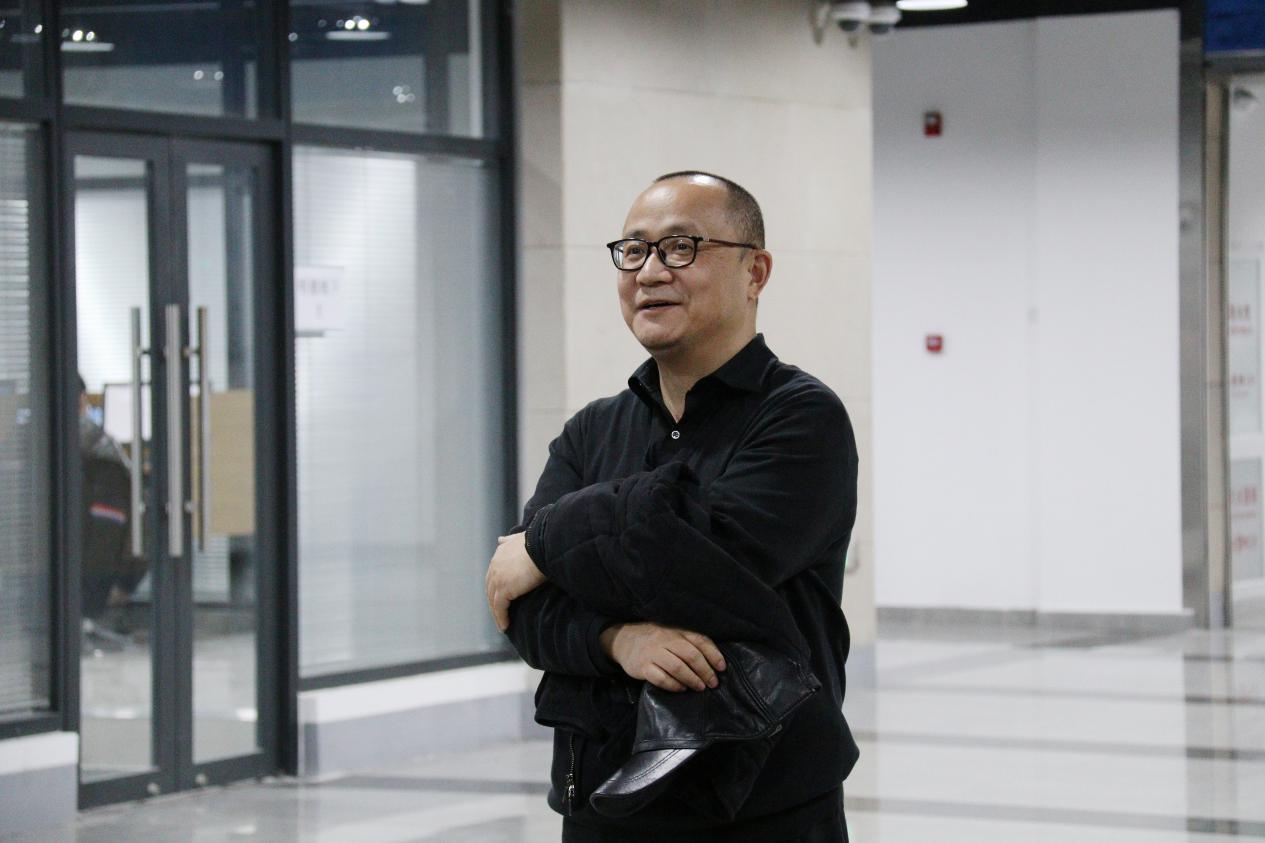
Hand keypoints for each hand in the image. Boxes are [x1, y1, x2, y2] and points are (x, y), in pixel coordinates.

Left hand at [485, 532, 546, 631]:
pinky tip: (505, 626)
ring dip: (497, 614)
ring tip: (503, 624)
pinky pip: (499, 609)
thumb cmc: (540, 542)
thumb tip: (500, 539)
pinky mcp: (504, 590)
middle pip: (491, 589)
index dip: (497, 586)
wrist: (545, 546)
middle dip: (494, 601)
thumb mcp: (521, 538)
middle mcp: (495, 566)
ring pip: (494, 601)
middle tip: (501, 614)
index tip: (502, 596)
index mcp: (500, 554)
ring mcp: (498, 579)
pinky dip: (501, 618)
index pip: (495, 574)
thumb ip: (510, 541)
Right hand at [601, 622, 725, 691]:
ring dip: (692, 679)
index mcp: (676, 631)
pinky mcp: (642, 667)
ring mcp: (653, 653)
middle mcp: (666, 640)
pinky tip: (681, 689)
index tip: (722, 668)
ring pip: (677, 667)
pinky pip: (660, 678)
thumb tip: (715, 662)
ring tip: (700, 687)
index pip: (700, 640)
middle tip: (712, 683)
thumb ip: (690, 643)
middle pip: (690, 655)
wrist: (624, 639)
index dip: (714, 654)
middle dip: (705, 671)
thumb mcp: (672, 634)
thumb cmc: (655, 640)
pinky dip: (673, 685)